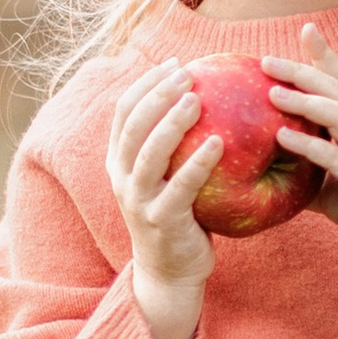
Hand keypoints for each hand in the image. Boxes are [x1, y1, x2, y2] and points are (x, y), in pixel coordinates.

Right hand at [106, 64, 217, 338]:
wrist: (170, 274)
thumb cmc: (178, 217)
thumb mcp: (166, 178)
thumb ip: (171, 146)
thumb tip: (202, 98)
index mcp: (119, 162)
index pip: (123, 112)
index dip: (145, 83)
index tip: (174, 64)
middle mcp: (121, 178)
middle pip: (132, 126)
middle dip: (156, 93)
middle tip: (186, 74)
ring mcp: (138, 201)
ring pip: (148, 152)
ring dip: (171, 121)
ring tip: (196, 98)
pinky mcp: (161, 221)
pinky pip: (181, 186)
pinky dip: (198, 162)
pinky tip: (219, 141)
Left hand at [264, 25, 337, 264]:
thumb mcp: (331, 179)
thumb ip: (304, 166)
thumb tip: (263, 167)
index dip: (325, 55)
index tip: (307, 29)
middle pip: (335, 90)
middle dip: (302, 71)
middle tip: (266, 60)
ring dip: (305, 102)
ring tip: (272, 93)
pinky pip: (337, 158)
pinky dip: (310, 145)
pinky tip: (282, 137)